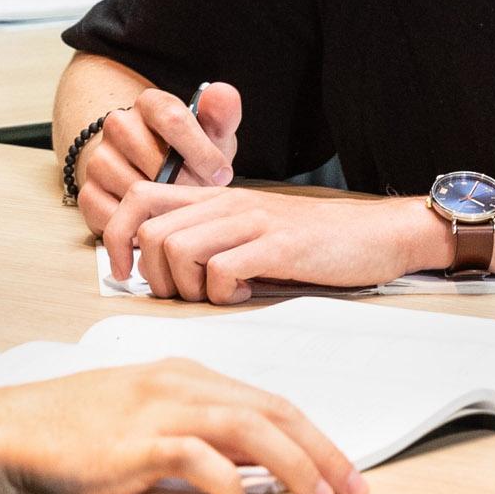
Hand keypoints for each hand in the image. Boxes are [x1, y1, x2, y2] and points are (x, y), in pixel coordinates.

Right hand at [0, 357, 366, 493]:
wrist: (4, 433)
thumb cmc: (64, 433)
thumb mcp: (140, 421)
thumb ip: (195, 433)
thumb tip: (251, 464)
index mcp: (183, 374)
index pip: (268, 401)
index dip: (313, 435)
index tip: (342, 468)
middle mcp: (178, 383)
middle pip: (272, 411)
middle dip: (322, 450)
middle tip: (354, 486)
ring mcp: (157, 409)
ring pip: (250, 429)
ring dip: (294, 466)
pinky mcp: (136, 441)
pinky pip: (198, 458)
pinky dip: (228, 483)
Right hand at [73, 82, 241, 236]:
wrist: (157, 175)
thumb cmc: (189, 155)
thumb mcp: (213, 134)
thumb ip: (222, 114)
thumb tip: (221, 93)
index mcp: (150, 104)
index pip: (172, 118)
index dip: (201, 152)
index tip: (221, 174)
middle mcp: (118, 125)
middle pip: (153, 158)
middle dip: (185, 184)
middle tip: (203, 199)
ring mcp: (99, 159)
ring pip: (132, 187)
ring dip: (162, 206)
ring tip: (183, 212)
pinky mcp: (88, 193)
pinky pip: (112, 215)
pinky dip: (138, 226)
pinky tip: (158, 224)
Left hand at [103, 185, 438, 304]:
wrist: (377, 235)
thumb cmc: (315, 243)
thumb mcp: (253, 231)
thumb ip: (211, 241)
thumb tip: (161, 270)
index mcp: (215, 198)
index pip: (139, 197)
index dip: (117, 235)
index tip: (127, 272)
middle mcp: (227, 203)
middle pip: (151, 233)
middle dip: (155, 277)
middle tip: (184, 296)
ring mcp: (252, 221)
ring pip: (177, 250)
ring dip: (186, 287)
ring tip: (216, 296)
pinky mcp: (277, 245)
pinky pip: (221, 270)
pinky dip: (223, 293)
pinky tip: (246, 294)